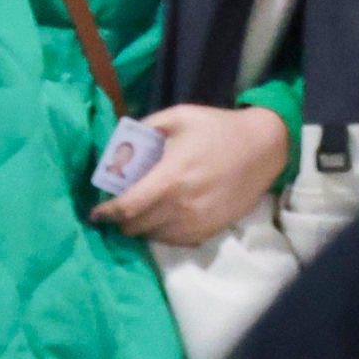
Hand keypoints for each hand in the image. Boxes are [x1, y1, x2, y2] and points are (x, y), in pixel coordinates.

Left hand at [93, 102, 292, 244]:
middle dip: (121, 220)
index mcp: (170, 177)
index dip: (107, 212)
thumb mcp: (178, 117)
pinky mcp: (211, 230)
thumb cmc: (217, 129)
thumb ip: (144, 129)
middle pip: (136, 226)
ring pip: (154, 236)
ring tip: (140, 212)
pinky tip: (163, 218)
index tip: (95, 213)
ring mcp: (198, 221)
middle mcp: (182, 205)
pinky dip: (162, 233)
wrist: (264, 148)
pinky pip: (176, 242)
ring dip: (141, 227)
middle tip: (117, 209)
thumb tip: (119, 146)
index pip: (128, 206)